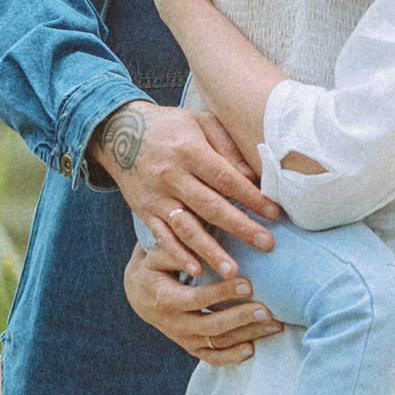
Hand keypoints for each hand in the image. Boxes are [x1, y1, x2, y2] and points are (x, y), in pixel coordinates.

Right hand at [98, 99, 275, 276]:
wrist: (121, 133)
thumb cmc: (172, 127)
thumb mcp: (201, 122)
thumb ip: (227, 145)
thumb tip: (252, 175)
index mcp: (190, 151)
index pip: (226, 178)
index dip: (251, 197)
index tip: (274, 213)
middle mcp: (172, 176)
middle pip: (211, 207)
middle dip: (241, 228)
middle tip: (267, 245)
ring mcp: (156, 197)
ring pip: (187, 228)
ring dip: (211, 251)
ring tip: (232, 271)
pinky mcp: (144, 211)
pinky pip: (162, 237)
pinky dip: (178, 255)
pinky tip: (195, 271)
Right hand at [124, 251, 276, 362]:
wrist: (139, 294)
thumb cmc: (154, 267)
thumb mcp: (156, 255)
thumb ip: (176, 250)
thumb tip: (199, 248)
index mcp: (165, 299)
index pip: (197, 299)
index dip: (223, 293)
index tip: (248, 284)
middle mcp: (173, 324)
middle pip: (211, 326)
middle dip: (241, 318)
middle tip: (267, 310)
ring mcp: (182, 338)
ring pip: (216, 343)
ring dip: (246, 336)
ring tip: (273, 325)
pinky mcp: (190, 346)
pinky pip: (211, 357)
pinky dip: (231, 357)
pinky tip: (252, 349)